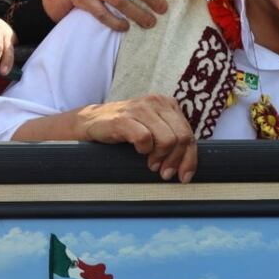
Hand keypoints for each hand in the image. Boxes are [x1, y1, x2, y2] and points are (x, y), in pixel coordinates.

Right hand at [73, 95, 196, 182]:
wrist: (89, 123)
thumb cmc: (124, 130)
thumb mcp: (153, 130)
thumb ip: (172, 140)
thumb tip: (188, 166)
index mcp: (167, 104)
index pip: (189, 134)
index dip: (190, 159)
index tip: (185, 177)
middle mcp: (157, 102)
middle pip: (182, 138)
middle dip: (176, 160)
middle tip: (164, 173)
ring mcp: (140, 108)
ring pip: (167, 139)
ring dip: (160, 157)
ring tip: (151, 164)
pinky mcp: (123, 118)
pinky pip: (145, 138)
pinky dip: (143, 149)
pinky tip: (137, 150)